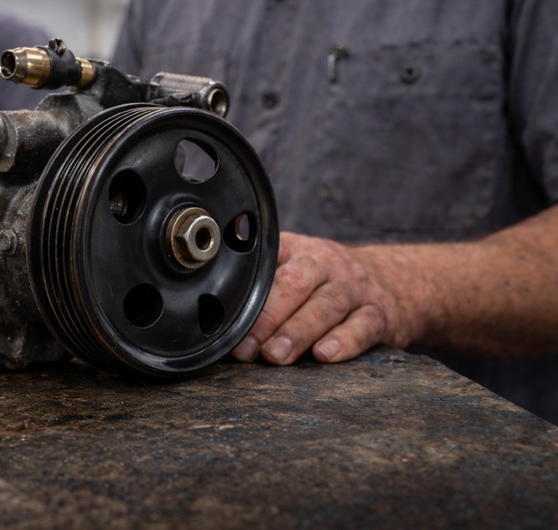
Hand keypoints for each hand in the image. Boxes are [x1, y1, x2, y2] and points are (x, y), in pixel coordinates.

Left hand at [232, 232, 419, 364]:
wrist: (394, 280)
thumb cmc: (325, 281)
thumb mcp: (294, 265)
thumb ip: (259, 281)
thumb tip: (211, 312)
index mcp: (296, 250)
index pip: (268, 265)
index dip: (245, 293)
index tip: (224, 320)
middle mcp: (325, 263)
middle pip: (295, 284)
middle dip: (267, 317)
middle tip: (246, 348)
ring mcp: (354, 287)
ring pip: (326, 306)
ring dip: (298, 332)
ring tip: (276, 356)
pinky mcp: (379, 314)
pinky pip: (363, 326)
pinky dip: (345, 341)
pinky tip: (325, 355)